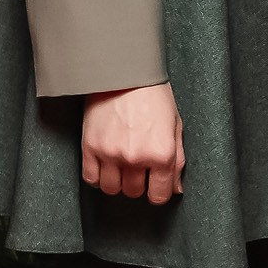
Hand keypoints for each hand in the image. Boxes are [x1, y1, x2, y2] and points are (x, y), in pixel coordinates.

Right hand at [81, 83, 184, 202]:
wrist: (124, 73)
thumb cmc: (153, 96)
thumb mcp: (175, 126)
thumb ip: (177, 160)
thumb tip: (175, 188)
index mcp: (161, 153)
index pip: (159, 195)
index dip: (158, 192)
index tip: (155, 187)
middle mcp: (136, 158)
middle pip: (134, 192)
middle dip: (138, 183)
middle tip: (138, 168)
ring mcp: (111, 154)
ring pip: (111, 189)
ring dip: (117, 182)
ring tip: (121, 166)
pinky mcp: (90, 147)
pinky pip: (91, 178)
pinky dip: (97, 176)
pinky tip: (105, 165)